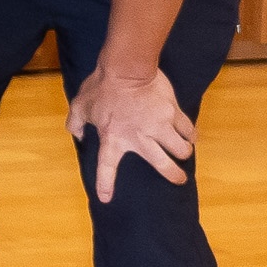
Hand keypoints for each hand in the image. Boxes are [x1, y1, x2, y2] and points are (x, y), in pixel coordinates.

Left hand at [69, 68, 196, 202]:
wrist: (127, 68)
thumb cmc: (101, 86)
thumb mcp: (79, 105)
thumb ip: (75, 123)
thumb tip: (77, 135)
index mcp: (113, 138)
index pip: (107, 167)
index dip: (106, 184)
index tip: (107, 199)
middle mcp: (140, 137)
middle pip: (162, 165)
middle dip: (173, 175)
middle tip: (178, 179)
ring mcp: (160, 126)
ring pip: (181, 150)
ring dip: (183, 153)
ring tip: (183, 152)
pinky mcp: (174, 114)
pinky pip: (189, 130)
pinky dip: (191, 135)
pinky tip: (190, 136)